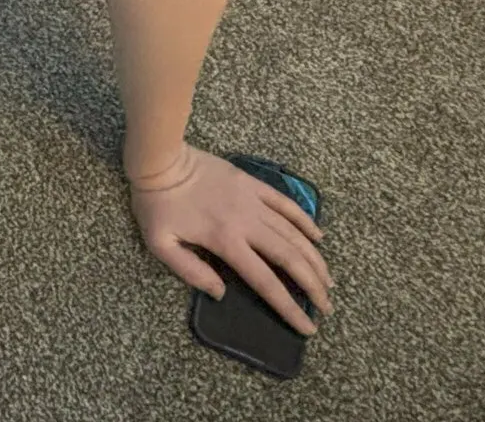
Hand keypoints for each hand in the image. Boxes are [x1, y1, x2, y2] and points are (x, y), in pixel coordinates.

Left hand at [128, 145, 333, 335]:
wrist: (161, 158)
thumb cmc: (156, 204)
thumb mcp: (160, 244)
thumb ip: (191, 271)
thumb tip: (220, 293)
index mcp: (225, 241)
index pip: (266, 281)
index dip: (289, 307)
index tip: (307, 326)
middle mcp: (247, 222)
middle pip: (290, 258)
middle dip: (312, 285)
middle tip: (326, 306)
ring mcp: (253, 200)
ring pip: (293, 233)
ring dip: (314, 258)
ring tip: (328, 281)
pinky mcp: (253, 183)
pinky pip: (286, 203)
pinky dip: (305, 221)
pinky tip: (318, 237)